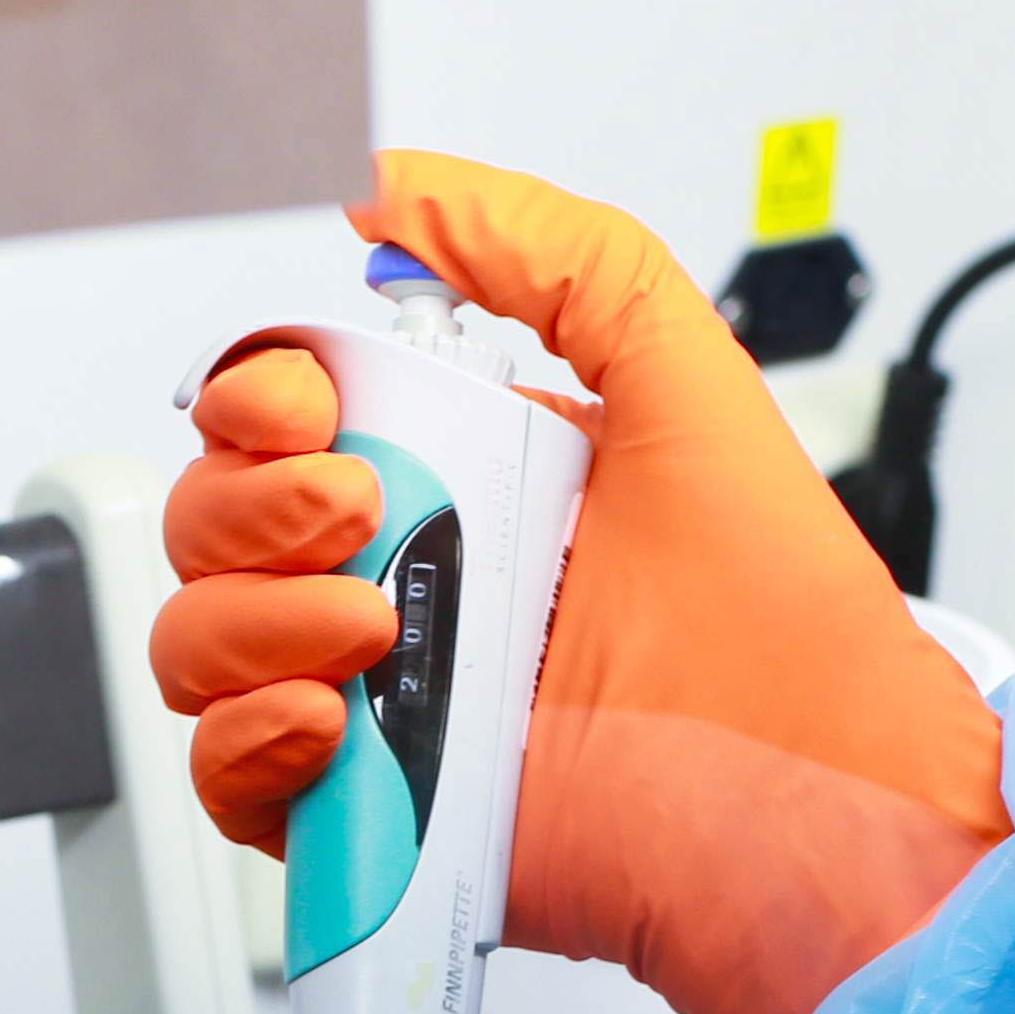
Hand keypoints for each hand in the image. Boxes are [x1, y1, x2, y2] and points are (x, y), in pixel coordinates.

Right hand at [150, 149, 1013, 1013]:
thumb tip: (405, 191)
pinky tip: (337, 723)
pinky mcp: (383, 822)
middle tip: (370, 516)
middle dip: (254, 504)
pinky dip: (250, 743)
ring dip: (251, 619)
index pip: (281, 419)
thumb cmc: (786, 627)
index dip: (259, 396)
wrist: (814, 802)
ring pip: (200, 643)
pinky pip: (230, 779)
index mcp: (466, 480)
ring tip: (380, 631)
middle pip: (215, 521)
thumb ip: (560, 256)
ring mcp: (389, 707)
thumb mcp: (685, 379)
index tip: (310, 405)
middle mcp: (415, 586)